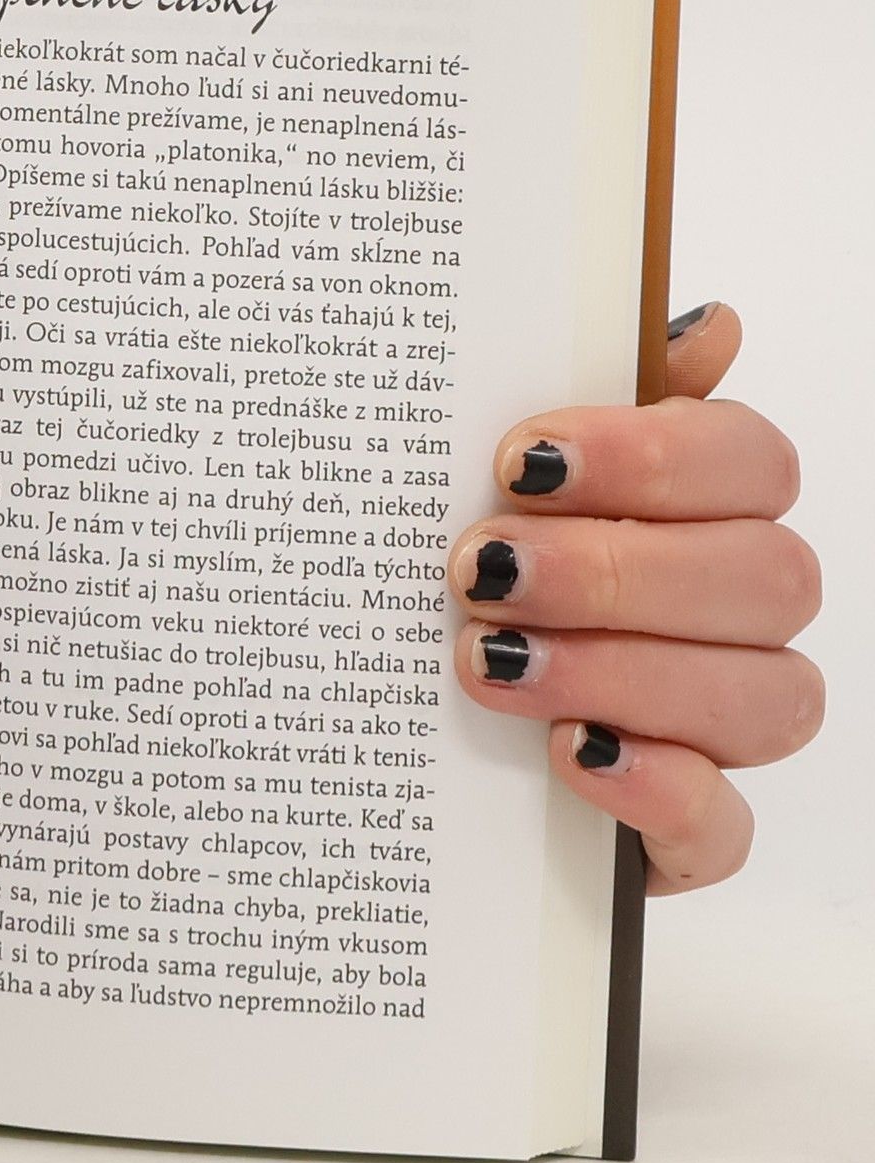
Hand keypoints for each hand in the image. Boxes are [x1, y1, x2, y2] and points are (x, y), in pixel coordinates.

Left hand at [450, 303, 821, 893]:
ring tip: (488, 659)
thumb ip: (590, 404)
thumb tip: (708, 325)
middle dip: (617, 568)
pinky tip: (573, 753)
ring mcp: (719, 732)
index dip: (653, 454)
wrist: (394, 736)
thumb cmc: (461, 581)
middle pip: (769, 579)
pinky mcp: (680, 836)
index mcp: (703, 514)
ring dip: (623, 670)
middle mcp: (734, 619)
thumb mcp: (488, 486)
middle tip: (481, 567)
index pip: (753, 462)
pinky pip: (723, 829)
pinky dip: (656, 790)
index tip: (518, 459)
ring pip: (767, 698)